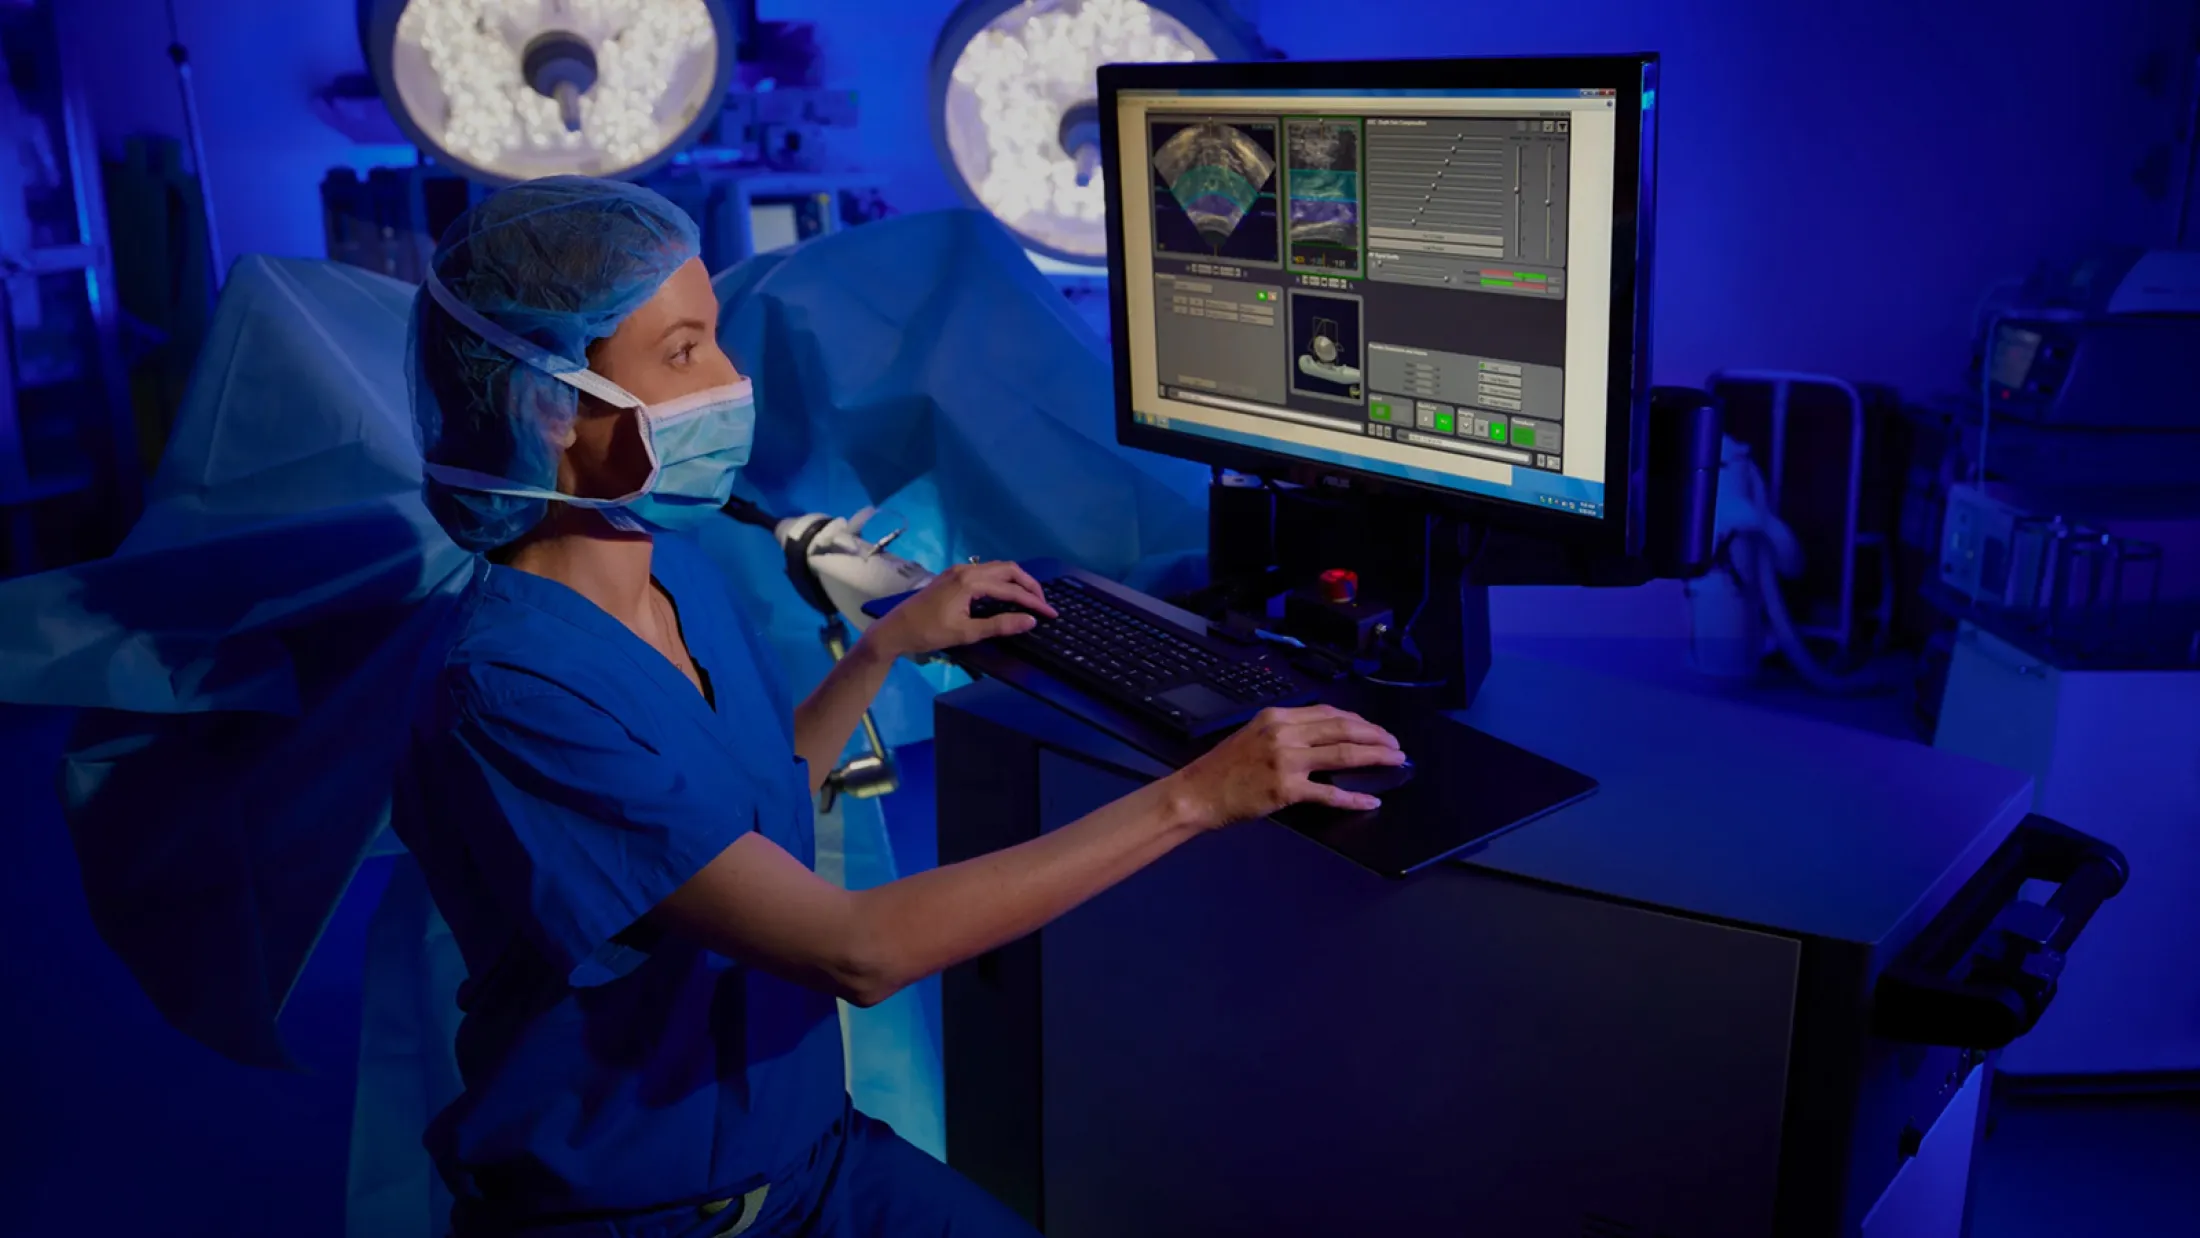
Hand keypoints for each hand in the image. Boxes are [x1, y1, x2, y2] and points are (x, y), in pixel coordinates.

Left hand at [862, 561, 1057, 660]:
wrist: (895, 629)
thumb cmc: (928, 632)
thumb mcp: (966, 633)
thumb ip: (1000, 625)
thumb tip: (1030, 621)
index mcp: (970, 581)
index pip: (1011, 589)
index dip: (1034, 602)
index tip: (1051, 614)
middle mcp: (966, 570)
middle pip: (1008, 569)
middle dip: (1029, 585)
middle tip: (1043, 603)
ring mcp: (958, 570)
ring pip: (997, 568)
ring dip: (1016, 581)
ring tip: (1029, 599)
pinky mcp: (953, 576)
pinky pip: (985, 572)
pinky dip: (1002, 580)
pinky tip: (1006, 594)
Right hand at [1165, 705, 1403, 828]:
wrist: (1198, 792)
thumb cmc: (1225, 768)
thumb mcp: (1254, 735)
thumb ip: (1287, 731)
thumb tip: (1324, 736)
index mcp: (1278, 716)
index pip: (1329, 712)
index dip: (1359, 720)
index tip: (1376, 730)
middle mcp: (1284, 733)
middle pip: (1342, 728)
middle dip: (1376, 736)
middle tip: (1396, 745)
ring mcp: (1286, 761)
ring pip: (1342, 755)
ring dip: (1374, 758)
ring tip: (1395, 762)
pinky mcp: (1285, 789)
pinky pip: (1328, 793)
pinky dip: (1353, 797)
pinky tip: (1370, 800)